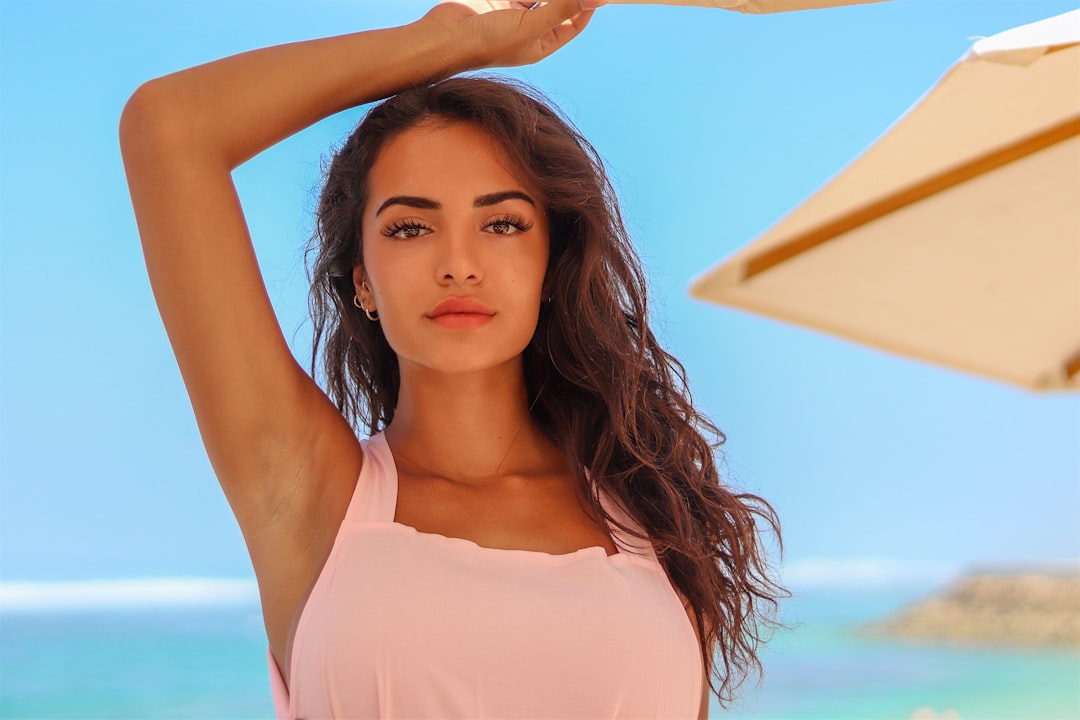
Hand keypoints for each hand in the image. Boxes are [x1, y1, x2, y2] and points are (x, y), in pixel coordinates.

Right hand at [423, 0, 601, 69]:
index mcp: (540, 44)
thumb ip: (562, 9)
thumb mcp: (530, 26)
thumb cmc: (486, 43)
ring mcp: (511, 13)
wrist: (444, 38)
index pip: (573, 23)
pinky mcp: (496, 0)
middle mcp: (528, 29)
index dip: (587, 6)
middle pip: (557, 4)